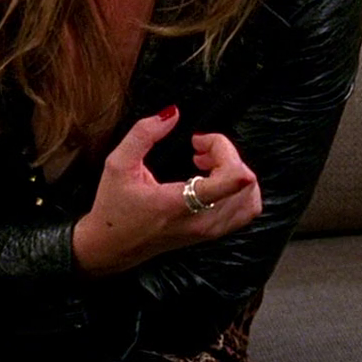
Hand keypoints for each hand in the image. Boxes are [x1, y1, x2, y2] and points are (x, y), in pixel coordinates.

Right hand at [72, 105, 262, 275]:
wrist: (111, 248)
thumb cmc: (113, 208)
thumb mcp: (118, 164)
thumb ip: (144, 134)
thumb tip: (173, 113)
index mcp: (179, 205)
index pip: (231, 181)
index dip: (227, 151)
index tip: (199, 142)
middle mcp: (201, 221)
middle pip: (244, 182)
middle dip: (225, 154)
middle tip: (197, 148)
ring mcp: (210, 231)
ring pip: (250, 196)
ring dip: (233, 170)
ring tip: (205, 164)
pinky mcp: (213, 234)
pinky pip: (245, 210)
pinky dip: (238, 188)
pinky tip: (212, 179)